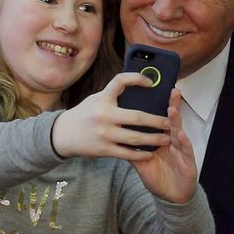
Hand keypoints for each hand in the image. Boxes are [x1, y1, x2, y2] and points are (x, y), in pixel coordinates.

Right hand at [51, 72, 171, 160]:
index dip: (137, 78)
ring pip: (135, 138)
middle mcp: (103, 115)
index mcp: (103, 99)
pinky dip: (140, 154)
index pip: (120, 81)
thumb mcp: (97, 99)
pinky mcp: (103, 149)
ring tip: (166, 139)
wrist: (63, 134)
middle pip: (137, 117)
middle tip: (170, 122)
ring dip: (153, 139)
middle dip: (157, 121)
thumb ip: (114, 95)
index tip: (151, 83)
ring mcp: (104, 134)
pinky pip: (126, 153)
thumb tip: (140, 87)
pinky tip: (150, 153)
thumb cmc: (85, 114)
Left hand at [130, 88, 197, 202]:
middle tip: (172, 91)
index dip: (160, 106)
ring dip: (176, 121)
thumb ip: (132, 147)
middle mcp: (174, 142)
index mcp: (163, 139)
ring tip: (172, 109)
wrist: (171, 196)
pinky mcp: (189, 163)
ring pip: (179, 133)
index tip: (156, 92)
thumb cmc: (158, 176)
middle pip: (172, 121)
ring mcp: (182, 151)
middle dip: (173, 106)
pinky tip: (181, 135)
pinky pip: (185, 152)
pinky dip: (184, 143)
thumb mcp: (142, 161)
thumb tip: (117, 135)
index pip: (160, 120)